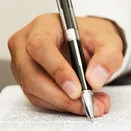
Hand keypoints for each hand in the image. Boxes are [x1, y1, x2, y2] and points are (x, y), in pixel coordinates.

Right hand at [8, 14, 123, 116]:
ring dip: (64, 103)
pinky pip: (38, 98)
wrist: (89, 42)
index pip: (41, 47)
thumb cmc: (94, 37)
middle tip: (87, 104)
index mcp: (43, 26)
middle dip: (61, 95)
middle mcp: (25, 43)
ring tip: (94, 104)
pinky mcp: (25, 79)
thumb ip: (107, 58)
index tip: (77, 90)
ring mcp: (22, 63)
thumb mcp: (109, 42)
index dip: (57, 71)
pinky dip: (61, 105)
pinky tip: (82, 103)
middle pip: (32, 74)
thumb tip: (94, 80)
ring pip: (34, 90)